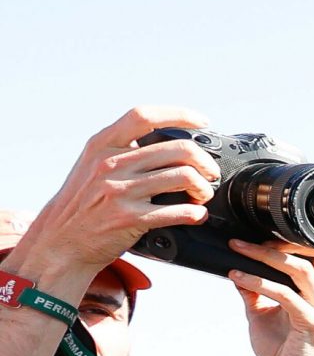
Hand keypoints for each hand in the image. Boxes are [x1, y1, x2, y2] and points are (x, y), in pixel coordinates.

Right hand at [14, 108, 217, 281]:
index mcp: (102, 144)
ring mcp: (119, 190)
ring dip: (204, 188)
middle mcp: (110, 163)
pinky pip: (177, 211)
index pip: (144, 116)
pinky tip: (197, 214)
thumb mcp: (92, 164)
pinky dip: (196, 213)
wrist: (61, 240)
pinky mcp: (128, 218)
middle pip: (178, 149)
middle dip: (205, 161)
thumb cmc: (83, 201)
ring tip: (203, 194)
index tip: (202, 122)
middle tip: (211, 172)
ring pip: (184, 177)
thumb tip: (166, 137)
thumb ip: (121, 148)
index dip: (179, 115)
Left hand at [233, 241, 313, 355]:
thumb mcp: (263, 315)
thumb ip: (254, 292)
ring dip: (266, 257)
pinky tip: (238, 277)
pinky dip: (259, 283)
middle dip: (282, 242)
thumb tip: (238, 269)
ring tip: (238, 250)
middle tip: (248, 241)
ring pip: (300, 270)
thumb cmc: (283, 352)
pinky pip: (285, 295)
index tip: (258, 237)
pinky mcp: (313, 324)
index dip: (294, 240)